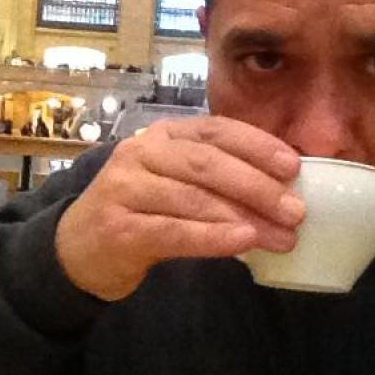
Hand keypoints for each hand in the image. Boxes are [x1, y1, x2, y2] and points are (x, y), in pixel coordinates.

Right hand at [55, 115, 304, 300]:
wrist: (78, 245)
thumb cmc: (139, 208)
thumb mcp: (173, 180)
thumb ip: (213, 177)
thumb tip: (280, 189)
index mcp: (161, 135)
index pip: (214, 129)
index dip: (255, 145)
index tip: (292, 166)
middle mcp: (141, 152)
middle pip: (206, 162)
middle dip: (256, 185)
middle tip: (295, 210)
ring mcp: (124, 188)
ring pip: (192, 197)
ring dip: (243, 217)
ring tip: (282, 236)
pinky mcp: (117, 227)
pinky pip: (173, 231)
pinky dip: (212, 237)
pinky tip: (243, 243)